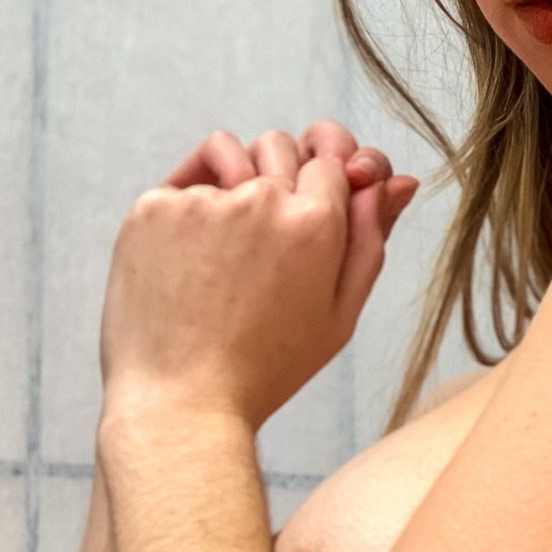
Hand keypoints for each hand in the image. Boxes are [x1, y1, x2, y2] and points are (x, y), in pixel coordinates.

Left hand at [99, 122, 418, 431]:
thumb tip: (398, 181)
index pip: (334, 162)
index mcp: (317, 223)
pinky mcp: (153, 208)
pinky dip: (190, 202)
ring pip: (232, 152)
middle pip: (283, 146)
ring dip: (237, 177)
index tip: (309, 217)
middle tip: (266, 242)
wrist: (181, 404)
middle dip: (282, 177)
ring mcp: (204, 200)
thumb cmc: (266, 369)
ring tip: (229, 244)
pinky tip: (194, 252)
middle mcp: (263, 199)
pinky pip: (183, 179)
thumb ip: (371, 239)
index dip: (326, 186)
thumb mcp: (340, 314)